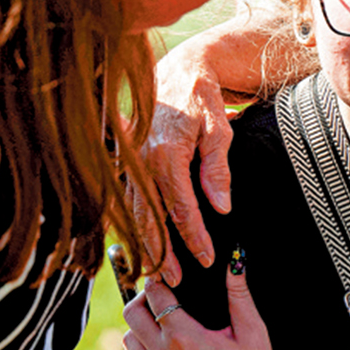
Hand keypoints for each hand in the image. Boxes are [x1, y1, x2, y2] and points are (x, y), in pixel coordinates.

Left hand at [122, 256, 283, 349]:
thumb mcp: (252, 330)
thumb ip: (239, 292)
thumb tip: (236, 258)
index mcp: (184, 335)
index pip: (155, 295)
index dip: (158, 281)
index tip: (165, 278)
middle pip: (132, 314)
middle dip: (142, 299)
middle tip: (159, 298)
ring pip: (127, 341)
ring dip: (138, 328)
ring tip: (158, 325)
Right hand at [139, 46, 235, 278]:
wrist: (180, 69)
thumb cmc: (202, 98)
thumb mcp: (219, 129)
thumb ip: (217, 168)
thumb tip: (221, 206)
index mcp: (165, 154)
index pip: (181, 207)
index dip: (194, 236)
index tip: (207, 258)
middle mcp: (142, 161)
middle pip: (150, 217)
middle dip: (163, 251)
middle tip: (177, 280)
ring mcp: (131, 161)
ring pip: (135, 212)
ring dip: (146, 243)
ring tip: (157, 271)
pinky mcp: (128, 160)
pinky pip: (128, 199)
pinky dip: (133, 223)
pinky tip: (140, 244)